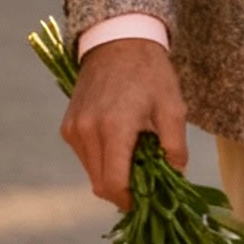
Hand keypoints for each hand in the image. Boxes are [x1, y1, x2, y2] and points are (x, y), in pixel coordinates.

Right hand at [61, 38, 188, 209]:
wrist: (118, 41)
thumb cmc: (150, 73)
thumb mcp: (173, 107)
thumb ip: (175, 146)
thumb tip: (176, 176)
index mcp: (114, 128)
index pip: (114, 184)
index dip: (130, 201)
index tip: (147, 202)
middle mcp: (87, 131)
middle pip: (100, 184)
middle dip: (123, 192)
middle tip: (147, 185)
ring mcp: (74, 129)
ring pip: (91, 173)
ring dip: (112, 176)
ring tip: (136, 161)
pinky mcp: (68, 126)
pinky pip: (85, 157)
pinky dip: (102, 161)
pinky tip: (121, 147)